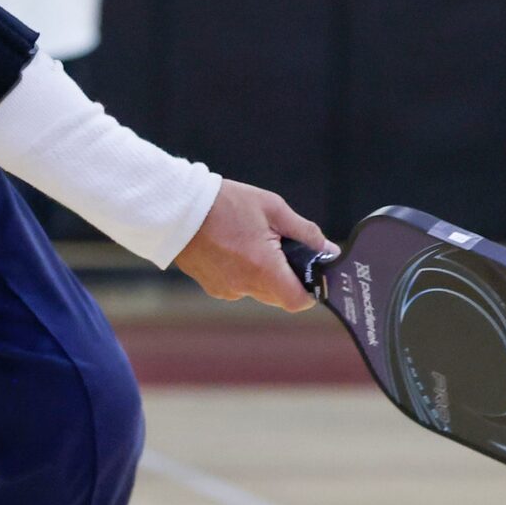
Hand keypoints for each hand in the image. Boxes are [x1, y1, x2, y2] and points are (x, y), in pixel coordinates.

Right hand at [173, 179, 331, 313]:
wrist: (177, 208)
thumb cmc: (225, 204)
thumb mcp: (273, 208)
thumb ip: (304, 232)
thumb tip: (328, 249)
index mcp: (263, 267)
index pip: (298, 301)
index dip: (310, 291)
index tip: (311, 273)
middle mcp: (245, 286)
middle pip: (279, 296)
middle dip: (287, 278)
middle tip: (283, 248)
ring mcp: (227, 289)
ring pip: (259, 291)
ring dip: (265, 274)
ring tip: (254, 243)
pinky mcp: (213, 287)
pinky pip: (239, 287)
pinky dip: (244, 273)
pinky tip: (235, 248)